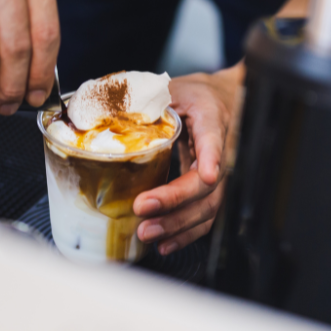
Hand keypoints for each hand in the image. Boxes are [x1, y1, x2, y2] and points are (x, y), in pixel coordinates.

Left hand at [133, 63, 244, 254]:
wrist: (225, 100)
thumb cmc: (196, 94)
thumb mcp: (171, 88)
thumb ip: (144, 101)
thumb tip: (105, 115)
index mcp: (212, 116)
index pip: (215, 138)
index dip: (212, 156)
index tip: (207, 174)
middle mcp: (222, 149)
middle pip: (208, 184)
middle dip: (176, 201)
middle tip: (144, 207)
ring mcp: (221, 173)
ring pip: (209, 206)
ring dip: (178, 224)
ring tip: (149, 233)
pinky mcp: (213, 189)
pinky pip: (204, 215)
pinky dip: (185, 233)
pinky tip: (165, 243)